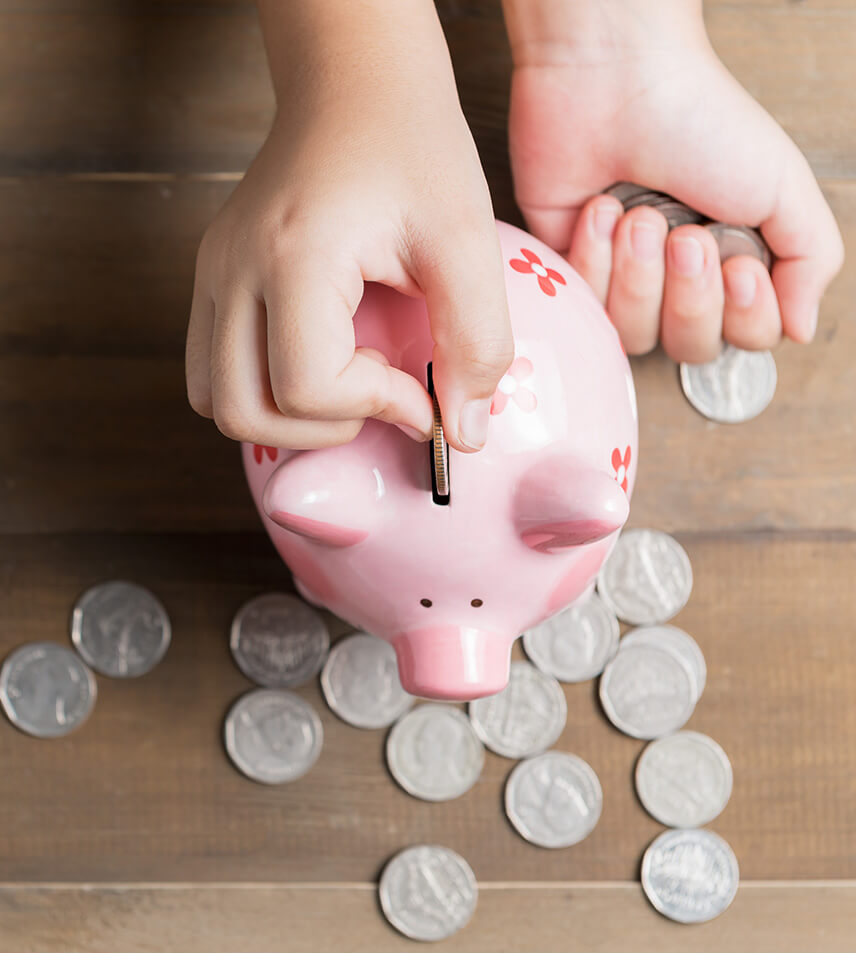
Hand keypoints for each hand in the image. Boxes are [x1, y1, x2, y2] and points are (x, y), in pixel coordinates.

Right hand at [186, 0, 512, 450]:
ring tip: (347, 382)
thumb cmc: (413, 148)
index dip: (375, 406)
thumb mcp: (467, 238)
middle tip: (380, 393)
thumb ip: (478, 342)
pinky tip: (320, 361)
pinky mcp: (214, 278)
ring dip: (287, 420)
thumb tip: (462, 435)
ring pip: (218, 402)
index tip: (422, 389)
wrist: (354, 83)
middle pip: (245, 414)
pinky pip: (213, 371)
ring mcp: (213, 275)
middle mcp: (233, 271)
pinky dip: (264, 391)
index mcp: (294, 256)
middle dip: (325, 429)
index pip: (307, 388)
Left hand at [502, 0, 843, 361]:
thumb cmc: (700, 119)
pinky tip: (600, 207)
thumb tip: (802, 330)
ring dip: (639, 276)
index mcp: (731, 263)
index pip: (743, 337)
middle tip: (684, 237)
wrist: (615, 77)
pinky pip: (582, 309)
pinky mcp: (569, 269)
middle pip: (689, 346)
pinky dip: (594, 258)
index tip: (737, 265)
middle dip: (689, 295)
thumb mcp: (782, 185)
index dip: (742, 315)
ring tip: (640, 215)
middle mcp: (676, 280)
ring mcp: (621, 277)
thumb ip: (810, 260)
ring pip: (632, 335)